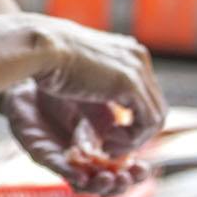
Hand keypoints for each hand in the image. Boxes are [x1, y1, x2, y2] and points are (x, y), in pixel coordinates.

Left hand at [5, 85, 152, 196]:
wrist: (38, 68)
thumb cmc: (72, 81)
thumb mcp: (107, 96)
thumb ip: (126, 111)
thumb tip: (151, 119)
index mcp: (103, 145)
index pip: (123, 168)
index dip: (136, 173)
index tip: (146, 167)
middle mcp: (83, 155)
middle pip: (107, 181)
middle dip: (123, 183)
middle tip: (134, 176)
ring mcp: (62, 154)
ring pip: (84, 182)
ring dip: (100, 185)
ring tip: (112, 179)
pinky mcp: (40, 149)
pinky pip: (56, 166)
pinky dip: (69, 173)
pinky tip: (81, 177)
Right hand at [27, 19, 163, 140]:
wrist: (40, 49)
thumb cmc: (48, 61)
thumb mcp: (80, 78)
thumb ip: (98, 95)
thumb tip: (108, 121)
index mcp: (127, 52)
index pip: (146, 93)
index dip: (132, 120)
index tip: (107, 135)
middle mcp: (138, 57)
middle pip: (155, 105)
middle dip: (136, 133)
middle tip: (109, 146)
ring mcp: (138, 69)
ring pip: (156, 117)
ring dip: (134, 140)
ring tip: (107, 147)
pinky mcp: (131, 84)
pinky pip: (148, 122)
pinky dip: (132, 139)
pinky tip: (107, 142)